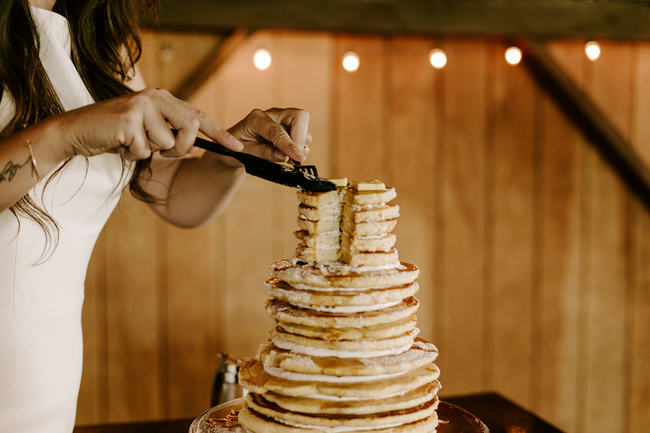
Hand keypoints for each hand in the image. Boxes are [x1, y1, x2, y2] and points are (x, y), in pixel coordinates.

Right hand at [59, 88, 242, 159]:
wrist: (76, 131)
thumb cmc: (114, 134)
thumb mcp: (147, 133)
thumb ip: (170, 136)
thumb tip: (194, 148)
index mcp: (163, 99)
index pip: (199, 116)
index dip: (220, 134)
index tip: (237, 148)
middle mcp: (155, 97)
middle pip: (191, 127)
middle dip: (181, 148)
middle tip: (162, 153)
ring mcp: (141, 106)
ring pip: (166, 143)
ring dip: (149, 152)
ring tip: (130, 143)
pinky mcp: (128, 119)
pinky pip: (143, 150)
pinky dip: (131, 155)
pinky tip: (118, 144)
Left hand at [227, 108, 310, 161]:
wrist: (233, 147)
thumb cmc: (236, 150)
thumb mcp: (245, 154)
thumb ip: (265, 153)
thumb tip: (285, 156)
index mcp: (256, 119)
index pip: (278, 130)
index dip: (289, 145)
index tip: (297, 158)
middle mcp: (272, 114)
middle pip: (299, 116)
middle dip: (301, 138)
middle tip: (296, 157)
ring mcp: (282, 119)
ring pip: (304, 126)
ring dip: (301, 144)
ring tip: (290, 158)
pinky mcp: (289, 127)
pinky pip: (303, 134)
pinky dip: (301, 147)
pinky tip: (290, 155)